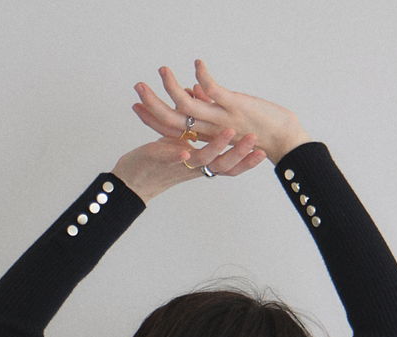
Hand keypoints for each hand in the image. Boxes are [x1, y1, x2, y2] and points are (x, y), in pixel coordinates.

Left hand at [111, 127, 267, 203]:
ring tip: (231, 134)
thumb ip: (195, 126)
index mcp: (202, 165)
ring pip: (203, 160)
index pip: (229, 166)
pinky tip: (187, 150)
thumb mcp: (182, 141)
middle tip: (256, 141)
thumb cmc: (159, 160)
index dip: (246, 161)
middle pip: (223, 165)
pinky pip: (173, 160)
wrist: (132, 179)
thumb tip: (202, 97)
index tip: (263, 151)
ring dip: (218, 147)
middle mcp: (195, 168)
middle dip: (241, 153)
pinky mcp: (161, 162)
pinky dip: (180, 155)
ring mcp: (180, 166)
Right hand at [133, 59, 309, 165]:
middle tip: (137, 87)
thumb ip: (207, 107)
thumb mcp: (225, 121)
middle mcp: (208, 131)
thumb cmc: (257, 131)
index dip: (151, 118)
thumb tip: (193, 90)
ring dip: (172, 87)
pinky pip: (213, 91)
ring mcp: (221, 120)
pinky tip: (197, 63)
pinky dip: (204, 76)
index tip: (136, 105)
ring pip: (187, 106)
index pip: (170, 130)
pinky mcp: (234, 107)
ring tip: (162, 70)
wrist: (283, 141)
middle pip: (172, 121)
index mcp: (205, 137)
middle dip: (152, 104)